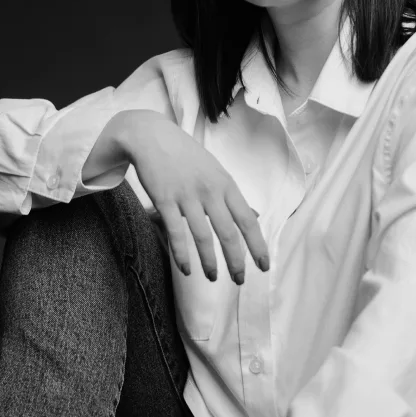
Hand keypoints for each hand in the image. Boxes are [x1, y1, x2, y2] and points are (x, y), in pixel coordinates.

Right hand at [116, 110, 269, 283]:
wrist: (151, 136)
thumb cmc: (186, 155)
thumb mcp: (215, 170)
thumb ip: (232, 195)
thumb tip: (254, 216)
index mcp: (225, 184)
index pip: (247, 219)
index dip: (257, 245)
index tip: (264, 266)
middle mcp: (210, 191)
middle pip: (228, 232)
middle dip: (236, 261)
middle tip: (240, 280)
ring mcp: (186, 195)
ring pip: (202, 236)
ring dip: (209, 262)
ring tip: (214, 278)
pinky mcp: (164, 200)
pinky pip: (175, 232)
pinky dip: (182, 254)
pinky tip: (186, 269)